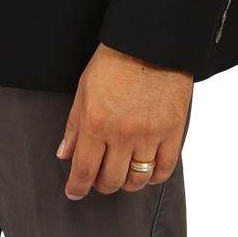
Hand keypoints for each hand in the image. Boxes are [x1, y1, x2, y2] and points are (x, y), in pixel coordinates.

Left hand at [56, 42, 192, 197]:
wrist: (150, 44)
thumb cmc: (114, 63)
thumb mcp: (84, 91)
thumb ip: (74, 126)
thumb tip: (65, 154)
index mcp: (96, 124)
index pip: (84, 169)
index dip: (77, 187)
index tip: (75, 192)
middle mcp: (122, 135)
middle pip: (111, 180)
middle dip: (102, 185)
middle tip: (100, 179)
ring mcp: (149, 135)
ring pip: (137, 180)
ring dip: (127, 183)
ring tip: (123, 175)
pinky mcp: (172, 132)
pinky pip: (164, 169)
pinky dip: (154, 177)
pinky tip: (147, 172)